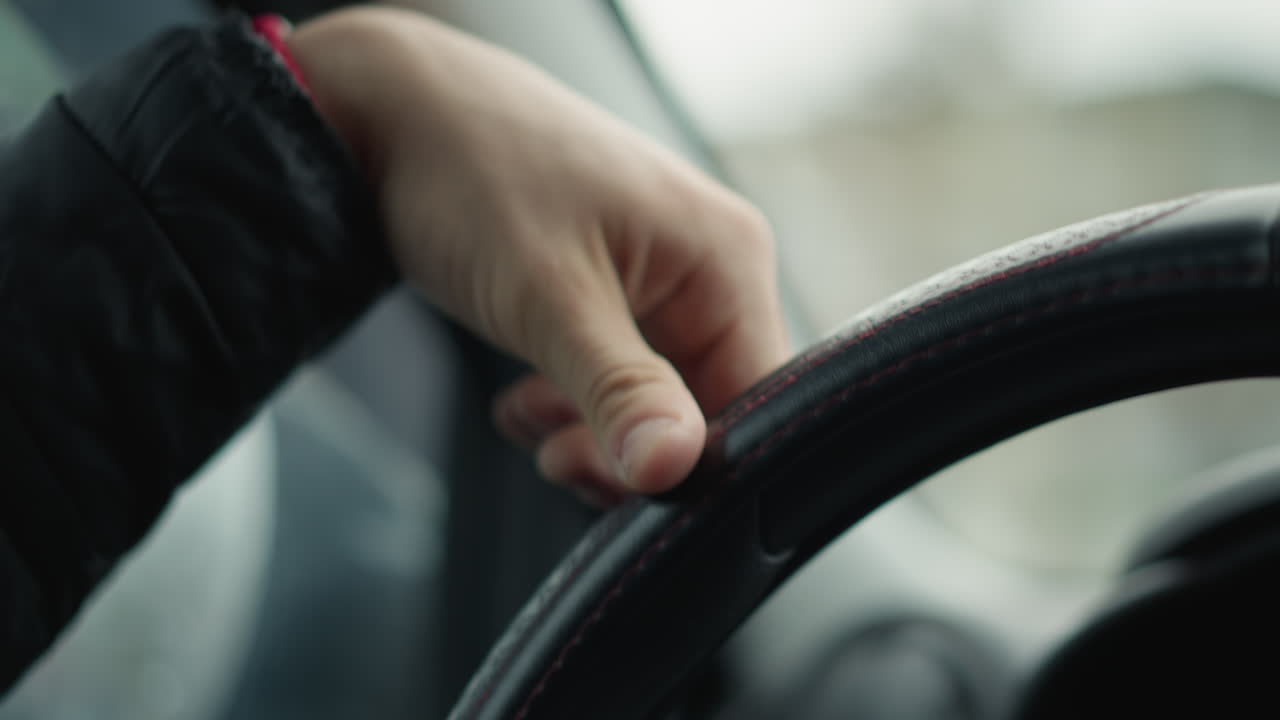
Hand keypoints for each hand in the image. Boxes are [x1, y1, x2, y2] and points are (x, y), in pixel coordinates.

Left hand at [288, 8, 788, 501]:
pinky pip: (620, 373)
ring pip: (657, 399)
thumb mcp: (549, 298)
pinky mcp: (619, 289)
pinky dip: (573, 401)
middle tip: (560, 460)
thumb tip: (674, 469)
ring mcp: (664, 276)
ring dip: (592, 429)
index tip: (627, 490)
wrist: (397, 117)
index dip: (698, 461)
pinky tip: (525, 398)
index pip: (757, 396)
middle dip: (631, 449)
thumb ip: (620, 391)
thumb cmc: (475, 175)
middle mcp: (710, 265)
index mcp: (726, 256)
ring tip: (529, 417)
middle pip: (707, 405)